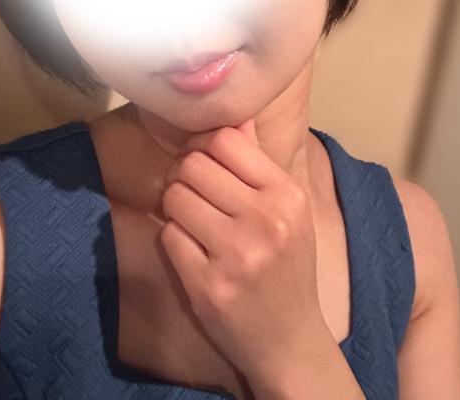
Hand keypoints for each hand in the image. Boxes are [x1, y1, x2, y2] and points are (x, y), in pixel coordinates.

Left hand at [158, 120, 324, 383]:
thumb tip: (236, 119)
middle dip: (184, 176)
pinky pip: (169, 235)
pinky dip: (174, 239)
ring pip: (175, 196)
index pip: (225, 140)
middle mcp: (266, 220)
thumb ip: (259, 165)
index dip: (205, 147)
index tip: (205, 164)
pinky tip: (194, 252)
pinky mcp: (208, 286)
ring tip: (194, 223)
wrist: (291, 339)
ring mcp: (237, 255)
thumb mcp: (289, 212)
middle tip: (193, 195)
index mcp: (287, 195)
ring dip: (176, 207)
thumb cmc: (288, 265)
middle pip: (193, 164)